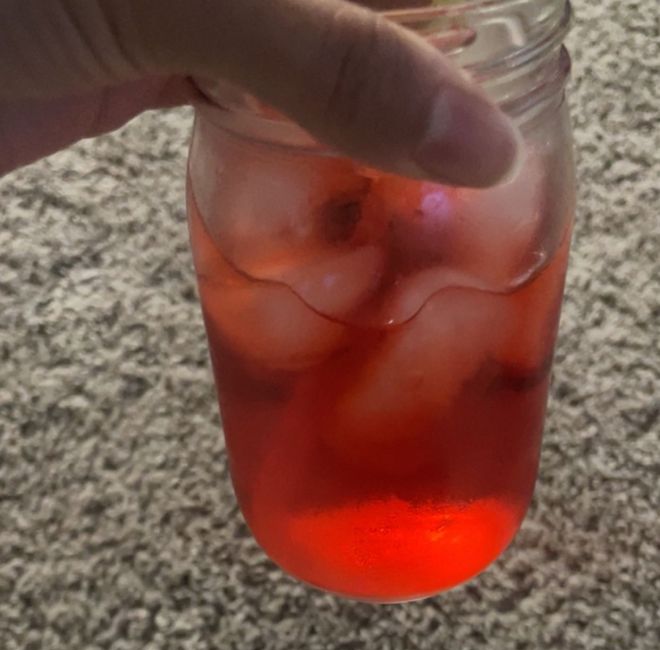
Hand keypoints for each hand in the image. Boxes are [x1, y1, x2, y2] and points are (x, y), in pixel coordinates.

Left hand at [0, 0, 516, 183]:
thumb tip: (475, 136)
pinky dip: (294, 145)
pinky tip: (329, 188)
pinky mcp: (147, 54)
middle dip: (422, 74)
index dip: (459, 15)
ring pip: (313, 51)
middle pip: (363, 7)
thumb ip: (327, 52)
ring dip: (362, 124)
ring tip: (418, 195)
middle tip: (468, 168)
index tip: (506, 96)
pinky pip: (253, 93)